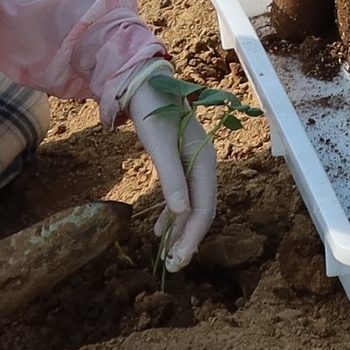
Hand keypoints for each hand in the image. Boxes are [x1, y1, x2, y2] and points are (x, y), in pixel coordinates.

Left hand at [123, 61, 221, 270]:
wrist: (144, 83)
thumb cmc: (153, 111)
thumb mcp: (159, 145)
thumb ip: (171, 178)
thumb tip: (181, 212)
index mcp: (205, 161)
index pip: (204, 208)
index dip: (193, 236)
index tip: (177, 260)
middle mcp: (204, 166)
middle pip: (201, 211)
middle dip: (188, 240)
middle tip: (172, 266)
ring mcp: (193, 165)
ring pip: (191, 206)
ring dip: (180, 231)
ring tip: (166, 255)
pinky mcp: (180, 164)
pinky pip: (181, 197)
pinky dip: (172, 216)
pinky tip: (159, 231)